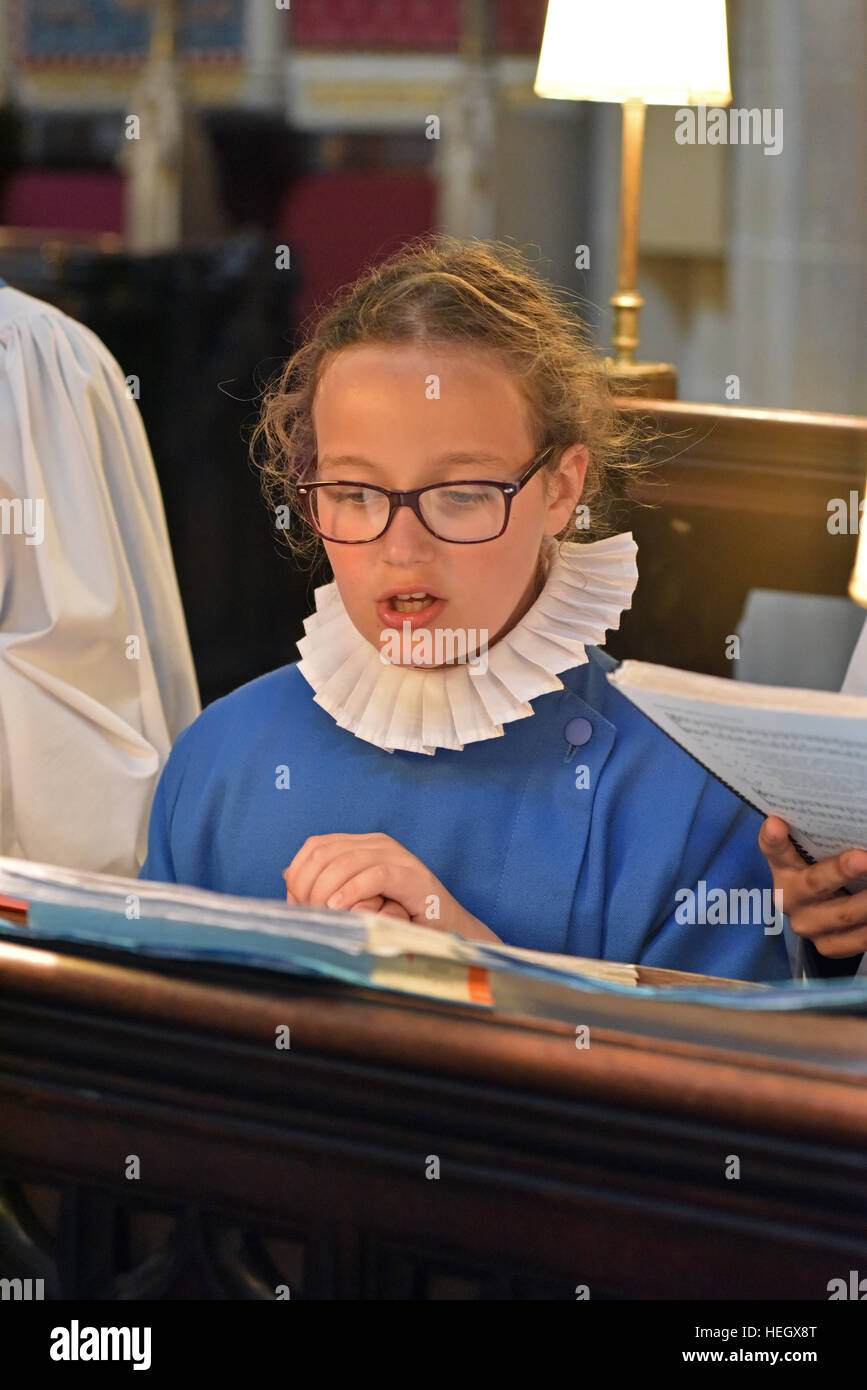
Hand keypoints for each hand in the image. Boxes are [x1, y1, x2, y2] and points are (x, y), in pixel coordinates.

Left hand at [283, 832, 501, 941]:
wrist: (446, 932)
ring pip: (346, 862)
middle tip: (309, 913)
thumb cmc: (399, 920)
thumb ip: (326, 886)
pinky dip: (352, 892)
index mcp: (363, 844)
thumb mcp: (356, 900)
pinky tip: (342, 909)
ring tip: (325, 914)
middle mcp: (379, 844)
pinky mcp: (414, 877)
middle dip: (308, 885)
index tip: (296, 904)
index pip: (315, 846)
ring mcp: (399, 857)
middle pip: (325, 853)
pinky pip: (376, 874)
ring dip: (326, 891)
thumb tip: (288, 878)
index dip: (298, 873)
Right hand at [759, 816, 866, 957]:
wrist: (823, 913)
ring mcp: (806, 924)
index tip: (776, 825)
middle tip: (863, 859)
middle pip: (814, 883)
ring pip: (844, 914)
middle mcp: (789, 897)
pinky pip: (857, 939)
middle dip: (841, 871)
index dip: (774, 838)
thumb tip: (854, 831)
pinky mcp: (826, 946)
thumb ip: (825, 844)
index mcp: (784, 867)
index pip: (773, 849)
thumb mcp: (818, 856)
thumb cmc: (825, 871)